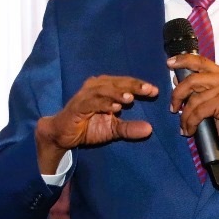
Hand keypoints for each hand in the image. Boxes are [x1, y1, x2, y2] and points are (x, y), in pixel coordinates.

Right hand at [36, 74, 157, 171]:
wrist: (63, 134)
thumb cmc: (88, 127)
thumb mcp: (113, 129)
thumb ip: (130, 128)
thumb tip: (150, 129)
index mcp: (105, 89)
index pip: (125, 84)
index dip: (139, 85)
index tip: (155, 91)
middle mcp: (95, 88)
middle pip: (117, 84)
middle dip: (133, 86)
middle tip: (149, 90)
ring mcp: (85, 96)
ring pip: (104, 90)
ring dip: (117, 93)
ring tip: (130, 98)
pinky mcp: (77, 107)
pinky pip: (91, 103)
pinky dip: (103, 104)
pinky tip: (114, 108)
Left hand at [167, 53, 218, 163]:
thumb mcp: (214, 101)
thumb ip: (199, 89)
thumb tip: (176, 80)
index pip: (200, 61)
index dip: (183, 60)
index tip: (169, 63)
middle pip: (192, 79)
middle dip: (177, 94)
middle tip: (173, 108)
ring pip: (193, 99)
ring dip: (184, 115)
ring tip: (183, 126)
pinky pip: (198, 112)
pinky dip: (190, 123)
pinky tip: (189, 130)